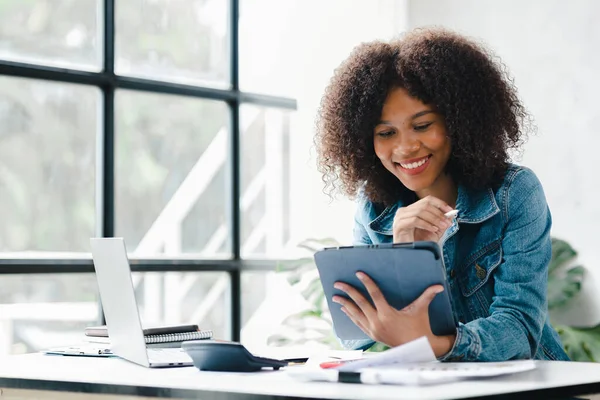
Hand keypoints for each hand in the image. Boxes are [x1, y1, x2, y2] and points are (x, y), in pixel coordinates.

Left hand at [332, 271, 455, 356]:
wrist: (417, 349)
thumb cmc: (419, 327)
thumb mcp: (421, 310)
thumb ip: (428, 295)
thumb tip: (439, 286)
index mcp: (388, 314)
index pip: (375, 295)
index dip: (367, 283)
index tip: (358, 273)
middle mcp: (378, 322)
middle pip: (360, 303)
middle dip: (348, 292)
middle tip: (338, 283)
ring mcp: (373, 329)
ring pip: (355, 314)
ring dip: (344, 304)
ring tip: (335, 296)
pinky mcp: (372, 335)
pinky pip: (357, 323)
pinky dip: (350, 315)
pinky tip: (344, 309)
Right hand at [393, 195, 453, 242]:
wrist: (409, 255)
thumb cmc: (419, 243)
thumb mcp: (434, 230)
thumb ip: (441, 221)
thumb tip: (451, 213)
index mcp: (411, 210)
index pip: (427, 200)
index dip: (440, 204)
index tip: (450, 210)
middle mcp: (404, 211)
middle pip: (424, 205)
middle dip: (438, 213)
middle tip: (447, 222)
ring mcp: (400, 217)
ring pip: (420, 211)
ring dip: (434, 219)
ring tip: (442, 227)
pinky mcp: (399, 225)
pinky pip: (415, 220)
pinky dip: (426, 224)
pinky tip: (433, 230)